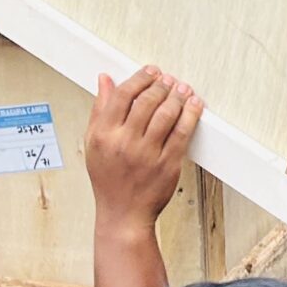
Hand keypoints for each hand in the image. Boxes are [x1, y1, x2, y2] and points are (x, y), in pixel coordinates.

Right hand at [87, 67, 200, 228]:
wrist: (124, 213)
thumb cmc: (109, 180)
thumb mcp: (94, 143)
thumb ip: (100, 109)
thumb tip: (104, 80)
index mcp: (104, 135)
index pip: (123, 95)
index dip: (140, 78)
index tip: (150, 72)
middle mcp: (125, 143)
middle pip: (147, 101)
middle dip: (161, 85)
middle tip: (168, 79)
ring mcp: (147, 154)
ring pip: (167, 114)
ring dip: (178, 96)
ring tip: (182, 88)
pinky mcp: (168, 164)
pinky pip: (183, 132)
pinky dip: (190, 115)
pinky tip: (193, 105)